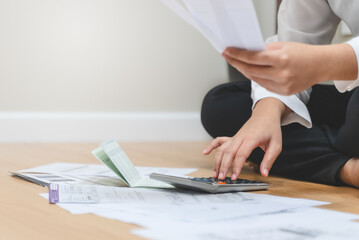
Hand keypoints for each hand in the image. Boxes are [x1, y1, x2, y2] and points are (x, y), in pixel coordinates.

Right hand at [203, 98, 285, 179]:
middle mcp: (240, 137)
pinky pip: (219, 140)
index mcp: (251, 138)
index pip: (241, 154)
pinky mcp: (233, 137)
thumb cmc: (271, 129)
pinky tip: (205, 153)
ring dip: (217, 161)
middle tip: (221, 178)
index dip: (236, 167)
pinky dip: (211, 146)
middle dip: (223, 166)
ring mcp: (235, 137)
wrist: (265, 114)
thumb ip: (269, 159)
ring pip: (222, 149)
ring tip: (214, 173)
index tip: (234, 177)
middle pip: (228, 152)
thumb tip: (264, 173)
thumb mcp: (276, 145)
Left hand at [223, 42, 357, 94]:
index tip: (227, 52)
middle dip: (237, 63)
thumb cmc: (303, 53)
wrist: (321, 65)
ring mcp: (282, 85)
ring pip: (255, 79)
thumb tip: (247, 52)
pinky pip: (264, 85)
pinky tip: (251, 72)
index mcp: (281, 59)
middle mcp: (281, 74)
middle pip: (250, 71)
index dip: (237, 55)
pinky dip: (256, 78)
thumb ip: (265, 50)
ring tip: (237, 63)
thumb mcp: (284, 46)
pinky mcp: (283, 92)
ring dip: (244, 71)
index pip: (252, 58)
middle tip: (228, 57)